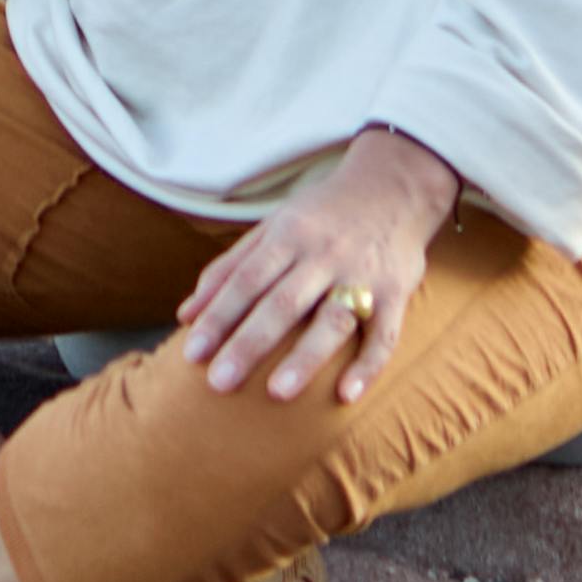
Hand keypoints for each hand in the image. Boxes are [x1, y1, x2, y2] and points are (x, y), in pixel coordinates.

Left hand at [176, 127, 458, 399]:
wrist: (394, 186)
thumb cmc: (321, 215)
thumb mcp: (271, 228)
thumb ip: (229, 269)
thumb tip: (185, 314)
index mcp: (288, 236)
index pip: (245, 280)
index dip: (218, 317)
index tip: (192, 353)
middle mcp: (323, 254)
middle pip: (281, 304)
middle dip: (249, 344)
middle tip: (218, 383)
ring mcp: (362, 274)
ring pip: (331, 321)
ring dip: (305, 358)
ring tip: (276, 394)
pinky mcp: (396, 293)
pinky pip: (384, 334)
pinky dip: (367, 365)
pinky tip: (346, 395)